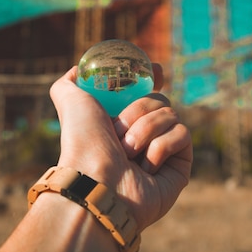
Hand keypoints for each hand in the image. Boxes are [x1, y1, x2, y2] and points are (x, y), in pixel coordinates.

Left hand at [49, 65, 192, 230]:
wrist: (95, 181)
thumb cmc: (82, 142)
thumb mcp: (70, 101)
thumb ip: (68, 83)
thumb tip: (78, 70)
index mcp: (121, 119)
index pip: (149, 90)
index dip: (153, 79)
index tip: (154, 72)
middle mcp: (142, 135)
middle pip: (160, 99)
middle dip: (138, 111)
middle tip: (118, 132)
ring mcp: (162, 151)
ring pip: (172, 114)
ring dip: (145, 130)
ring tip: (127, 154)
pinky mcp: (180, 167)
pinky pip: (182, 135)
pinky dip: (161, 146)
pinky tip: (145, 168)